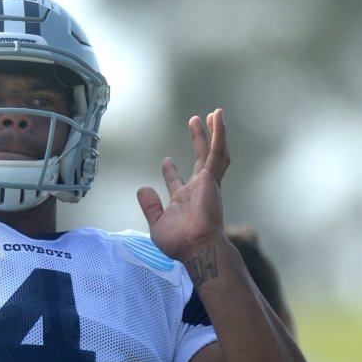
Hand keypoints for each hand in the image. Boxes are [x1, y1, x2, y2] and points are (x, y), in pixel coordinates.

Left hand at [136, 108, 229, 264]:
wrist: (196, 247)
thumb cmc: (179, 242)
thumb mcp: (157, 223)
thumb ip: (150, 206)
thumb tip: (142, 188)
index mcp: (184, 200)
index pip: (177, 181)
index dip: (171, 171)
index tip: (166, 160)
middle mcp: (199, 189)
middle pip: (201, 159)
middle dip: (199, 140)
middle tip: (195, 122)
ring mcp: (207, 183)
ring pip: (214, 152)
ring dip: (214, 133)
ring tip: (214, 114)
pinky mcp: (212, 179)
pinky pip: (217, 152)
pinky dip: (219, 135)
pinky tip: (218, 119)